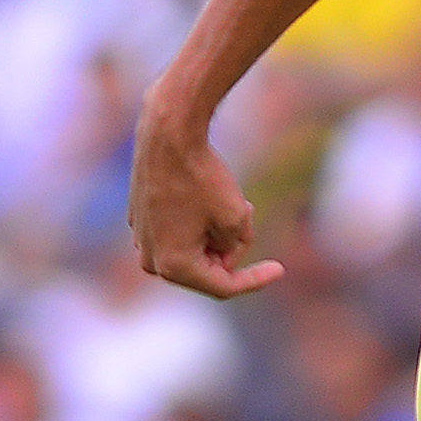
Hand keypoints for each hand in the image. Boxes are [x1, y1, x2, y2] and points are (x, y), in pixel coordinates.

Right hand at [129, 82, 284, 299]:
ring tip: (230, 200)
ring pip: (194, 250)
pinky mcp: (140, 218)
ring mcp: (142, 238)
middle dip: (233, 249)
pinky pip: (178, 232)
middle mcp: (150, 258)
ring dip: (216, 234)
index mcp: (172, 266)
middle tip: (247, 213)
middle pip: (208, 269)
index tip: (280, 269)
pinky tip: (207, 193)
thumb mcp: (236, 218)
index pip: (223, 287)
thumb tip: (222, 252)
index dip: (256, 279)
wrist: (169, 133)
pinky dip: (199, 222)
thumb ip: (235, 246)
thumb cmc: (202, 176)